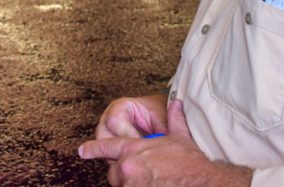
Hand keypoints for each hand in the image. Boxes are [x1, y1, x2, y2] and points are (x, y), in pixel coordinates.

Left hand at [79, 99, 251, 185]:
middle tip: (137, 173)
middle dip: (122, 172)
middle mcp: (128, 166)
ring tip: (146, 180)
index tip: (83, 150)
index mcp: (135, 149)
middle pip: (113, 171)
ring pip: (121, 185)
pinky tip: (150, 184)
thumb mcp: (180, 138)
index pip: (107, 146)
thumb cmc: (190, 163)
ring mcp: (130, 184)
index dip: (93, 148)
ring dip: (130, 183)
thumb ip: (174, 119)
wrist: (200, 181)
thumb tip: (176, 103)